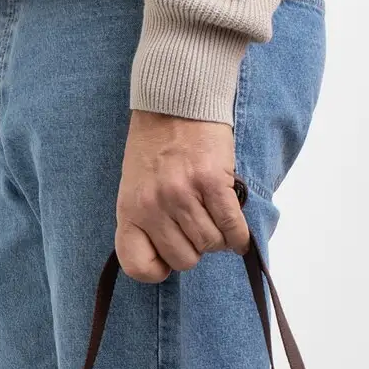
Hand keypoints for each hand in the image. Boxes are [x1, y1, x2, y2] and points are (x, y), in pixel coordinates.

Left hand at [116, 111, 249, 281]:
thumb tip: (171, 258)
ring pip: (210, 245)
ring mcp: (183, 194)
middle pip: (184, 260)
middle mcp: (154, 206)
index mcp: (130, 209)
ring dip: (218, 239)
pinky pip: (231, 227)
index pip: (137, 265)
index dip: (158, 269)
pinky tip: (238, 234)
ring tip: (215, 221)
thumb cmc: (156, 145)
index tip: (167, 258)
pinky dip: (238, 236)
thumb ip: (147, 220)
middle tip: (198, 229)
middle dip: (195, 250)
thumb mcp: (136, 186)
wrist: (176, 99)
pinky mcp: (212, 182)